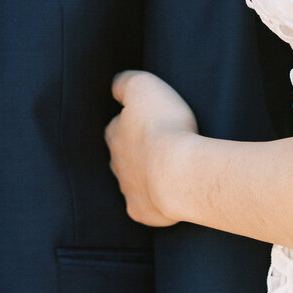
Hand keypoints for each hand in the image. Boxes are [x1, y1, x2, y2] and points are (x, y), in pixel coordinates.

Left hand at [106, 70, 197, 227]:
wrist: (179, 173)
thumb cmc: (164, 126)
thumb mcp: (144, 85)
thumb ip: (125, 82)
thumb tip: (115, 87)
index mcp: (114, 134)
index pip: (117, 127)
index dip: (133, 124)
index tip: (151, 124)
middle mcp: (115, 163)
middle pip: (123, 157)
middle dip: (137, 154)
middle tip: (161, 150)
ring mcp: (126, 189)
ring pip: (132, 183)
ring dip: (146, 178)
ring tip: (169, 173)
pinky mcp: (139, 211)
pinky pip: (144, 208)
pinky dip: (154, 204)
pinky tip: (168, 198)